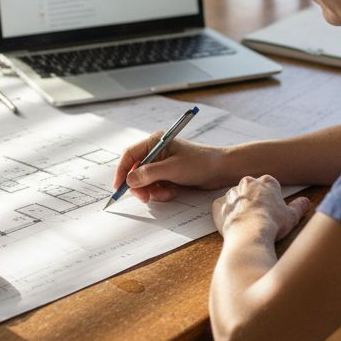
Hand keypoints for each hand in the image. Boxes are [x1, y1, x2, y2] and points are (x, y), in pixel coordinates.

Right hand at [112, 135, 228, 202]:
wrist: (221, 170)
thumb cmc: (200, 163)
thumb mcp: (172, 169)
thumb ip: (148, 174)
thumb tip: (129, 180)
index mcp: (155, 142)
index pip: (130, 155)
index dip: (122, 171)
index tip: (119, 187)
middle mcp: (156, 152)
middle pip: (135, 171)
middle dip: (139, 186)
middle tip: (145, 197)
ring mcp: (162, 165)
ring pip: (145, 182)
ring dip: (153, 191)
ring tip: (167, 192)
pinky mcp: (168, 175)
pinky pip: (156, 187)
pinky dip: (162, 192)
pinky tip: (173, 192)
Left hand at [211, 175, 310, 242]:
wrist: (249, 234)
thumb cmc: (272, 223)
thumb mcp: (292, 216)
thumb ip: (299, 206)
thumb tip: (306, 202)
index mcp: (266, 182)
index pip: (271, 185)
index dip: (273, 198)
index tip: (273, 209)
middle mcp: (247, 183)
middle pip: (252, 189)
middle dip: (256, 200)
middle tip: (261, 216)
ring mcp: (232, 193)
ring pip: (237, 197)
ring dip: (241, 206)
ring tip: (248, 223)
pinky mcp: (219, 205)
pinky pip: (222, 207)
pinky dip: (226, 214)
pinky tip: (233, 224)